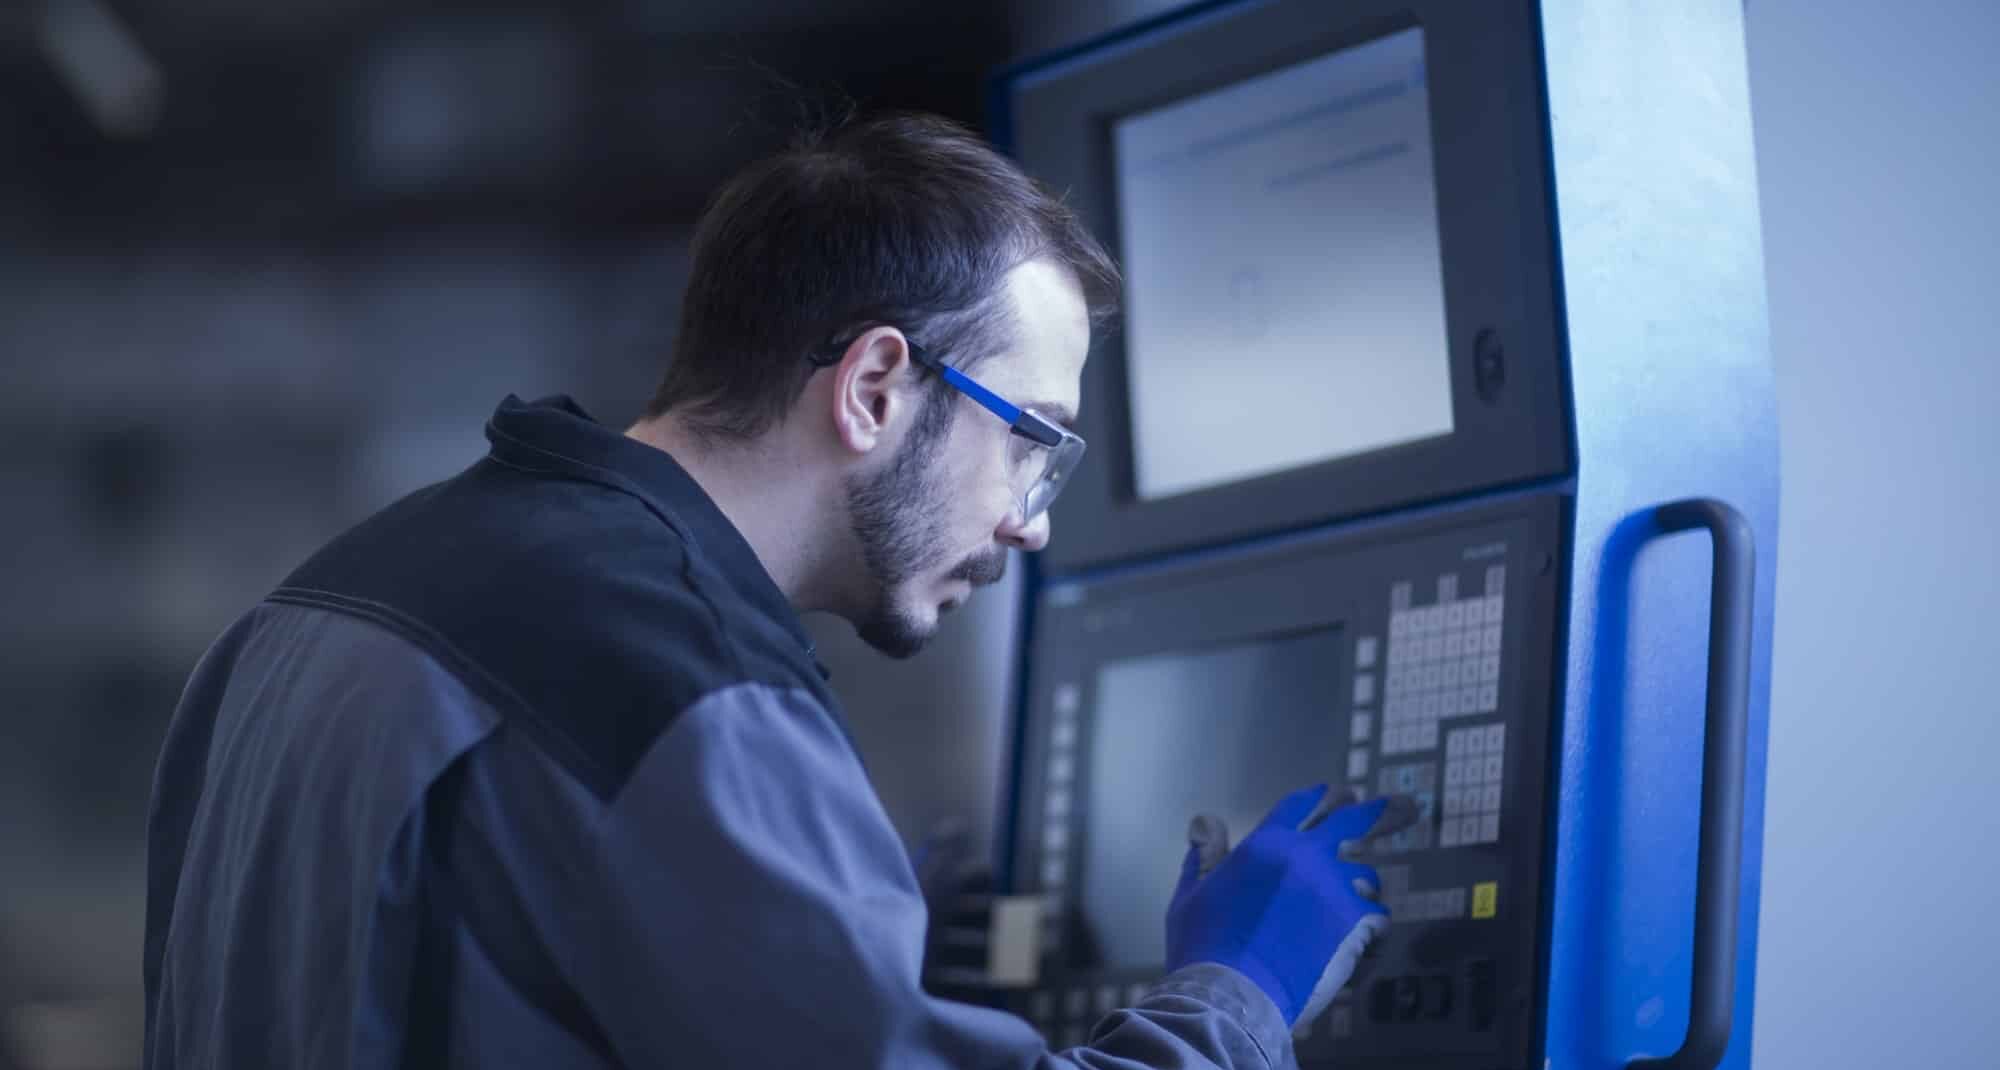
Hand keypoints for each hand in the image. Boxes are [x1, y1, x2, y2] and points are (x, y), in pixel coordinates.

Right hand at [1164, 786, 1395, 1025]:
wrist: (1230, 993)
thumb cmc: (1204, 948)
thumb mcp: (1192, 893)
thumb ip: (1205, 853)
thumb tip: (1205, 820)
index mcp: (1264, 843)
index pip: (1300, 804)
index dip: (1321, 796)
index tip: (1339, 791)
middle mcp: (1304, 856)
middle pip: (1354, 819)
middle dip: (1381, 810)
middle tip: (1406, 807)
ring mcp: (1333, 887)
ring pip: (1367, 875)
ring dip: (1364, 889)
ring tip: (1360, 904)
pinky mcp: (1353, 922)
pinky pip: (1379, 917)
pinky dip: (1375, 930)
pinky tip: (1367, 943)